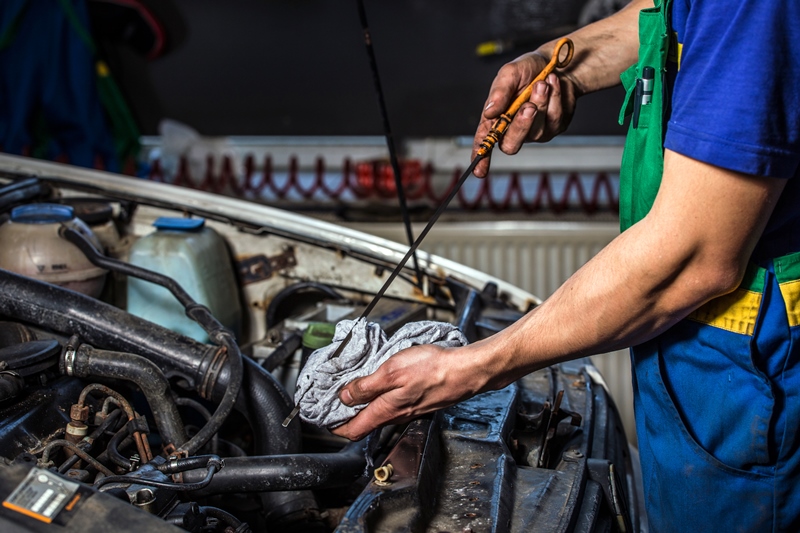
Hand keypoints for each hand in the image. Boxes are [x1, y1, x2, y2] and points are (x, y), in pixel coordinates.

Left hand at [330, 343, 488, 440]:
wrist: (466, 371)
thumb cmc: (433, 370)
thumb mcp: (391, 372)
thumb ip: (366, 386)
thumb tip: (345, 396)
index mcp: (386, 410)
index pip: (352, 430)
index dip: (334, 426)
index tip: (323, 416)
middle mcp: (397, 415)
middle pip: (364, 422)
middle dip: (346, 414)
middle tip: (334, 398)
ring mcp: (409, 410)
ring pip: (379, 413)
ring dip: (364, 404)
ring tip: (354, 387)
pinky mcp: (419, 401)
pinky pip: (393, 404)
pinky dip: (381, 397)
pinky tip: (382, 382)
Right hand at [472, 51, 577, 177]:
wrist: (555, 64)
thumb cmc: (527, 70)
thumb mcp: (510, 73)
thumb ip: (499, 91)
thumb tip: (490, 112)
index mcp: (495, 119)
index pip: (484, 142)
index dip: (481, 157)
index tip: (479, 171)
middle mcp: (513, 129)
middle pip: (511, 144)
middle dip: (521, 125)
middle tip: (529, 106)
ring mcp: (535, 131)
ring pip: (537, 130)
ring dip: (542, 102)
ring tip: (543, 82)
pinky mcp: (554, 127)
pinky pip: (555, 118)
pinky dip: (556, 97)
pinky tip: (554, 84)